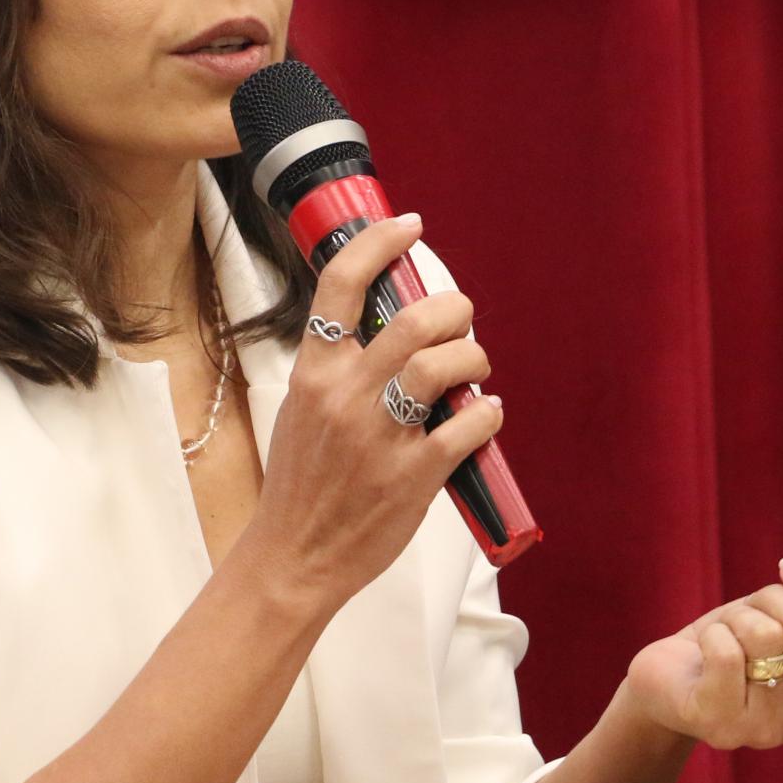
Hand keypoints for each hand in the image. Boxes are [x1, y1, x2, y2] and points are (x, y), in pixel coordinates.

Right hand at [238, 214, 505, 614]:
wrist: (294, 556)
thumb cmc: (301, 483)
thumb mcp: (301, 411)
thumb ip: (338, 369)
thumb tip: (390, 329)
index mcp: (314, 374)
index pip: (341, 285)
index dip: (380, 243)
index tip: (409, 226)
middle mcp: (346, 397)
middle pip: (413, 320)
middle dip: (452, 308)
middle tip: (460, 318)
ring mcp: (381, 437)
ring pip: (446, 366)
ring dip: (474, 357)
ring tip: (475, 368)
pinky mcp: (413, 477)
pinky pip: (468, 427)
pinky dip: (487, 415)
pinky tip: (485, 416)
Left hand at [619, 558, 782, 749]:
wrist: (669, 678)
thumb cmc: (737, 644)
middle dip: (772, 599)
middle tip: (748, 612)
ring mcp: (768, 730)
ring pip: (766, 636)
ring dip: (737, 619)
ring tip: (726, 636)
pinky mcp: (721, 725)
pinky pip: (727, 653)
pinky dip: (712, 635)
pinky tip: (705, 651)